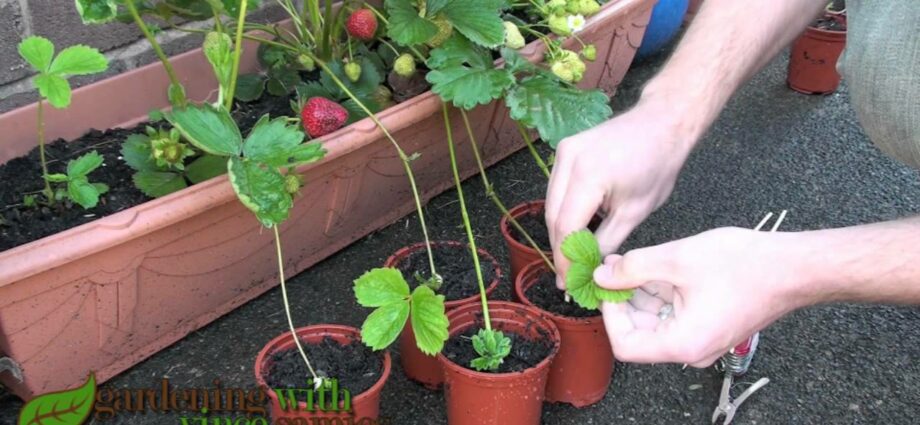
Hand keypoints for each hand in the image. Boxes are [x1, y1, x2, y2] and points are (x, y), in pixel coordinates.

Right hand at [546, 99, 695, 288]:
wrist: (662, 122)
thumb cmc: (658, 164)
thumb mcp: (636, 211)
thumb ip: (608, 242)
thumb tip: (590, 269)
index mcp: (588, 175)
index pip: (566, 227)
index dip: (566, 260)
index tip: (570, 284)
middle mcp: (568, 159)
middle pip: (553, 217)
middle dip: (560, 250)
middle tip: (568, 278)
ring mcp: (563, 151)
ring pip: (551, 204)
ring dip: (560, 233)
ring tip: (571, 259)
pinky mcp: (564, 149)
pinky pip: (557, 189)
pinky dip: (564, 212)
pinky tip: (575, 231)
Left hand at [593, 227, 805, 366]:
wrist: (795, 266)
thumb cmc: (747, 265)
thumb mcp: (677, 259)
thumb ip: (633, 269)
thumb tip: (603, 277)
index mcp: (683, 343)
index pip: (626, 344)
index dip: (610, 314)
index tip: (607, 285)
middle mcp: (692, 349)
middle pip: (640, 333)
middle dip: (624, 299)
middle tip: (616, 268)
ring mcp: (702, 338)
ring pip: (656, 321)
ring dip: (642, 293)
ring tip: (638, 261)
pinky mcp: (709, 325)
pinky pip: (675, 314)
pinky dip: (662, 292)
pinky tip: (660, 267)